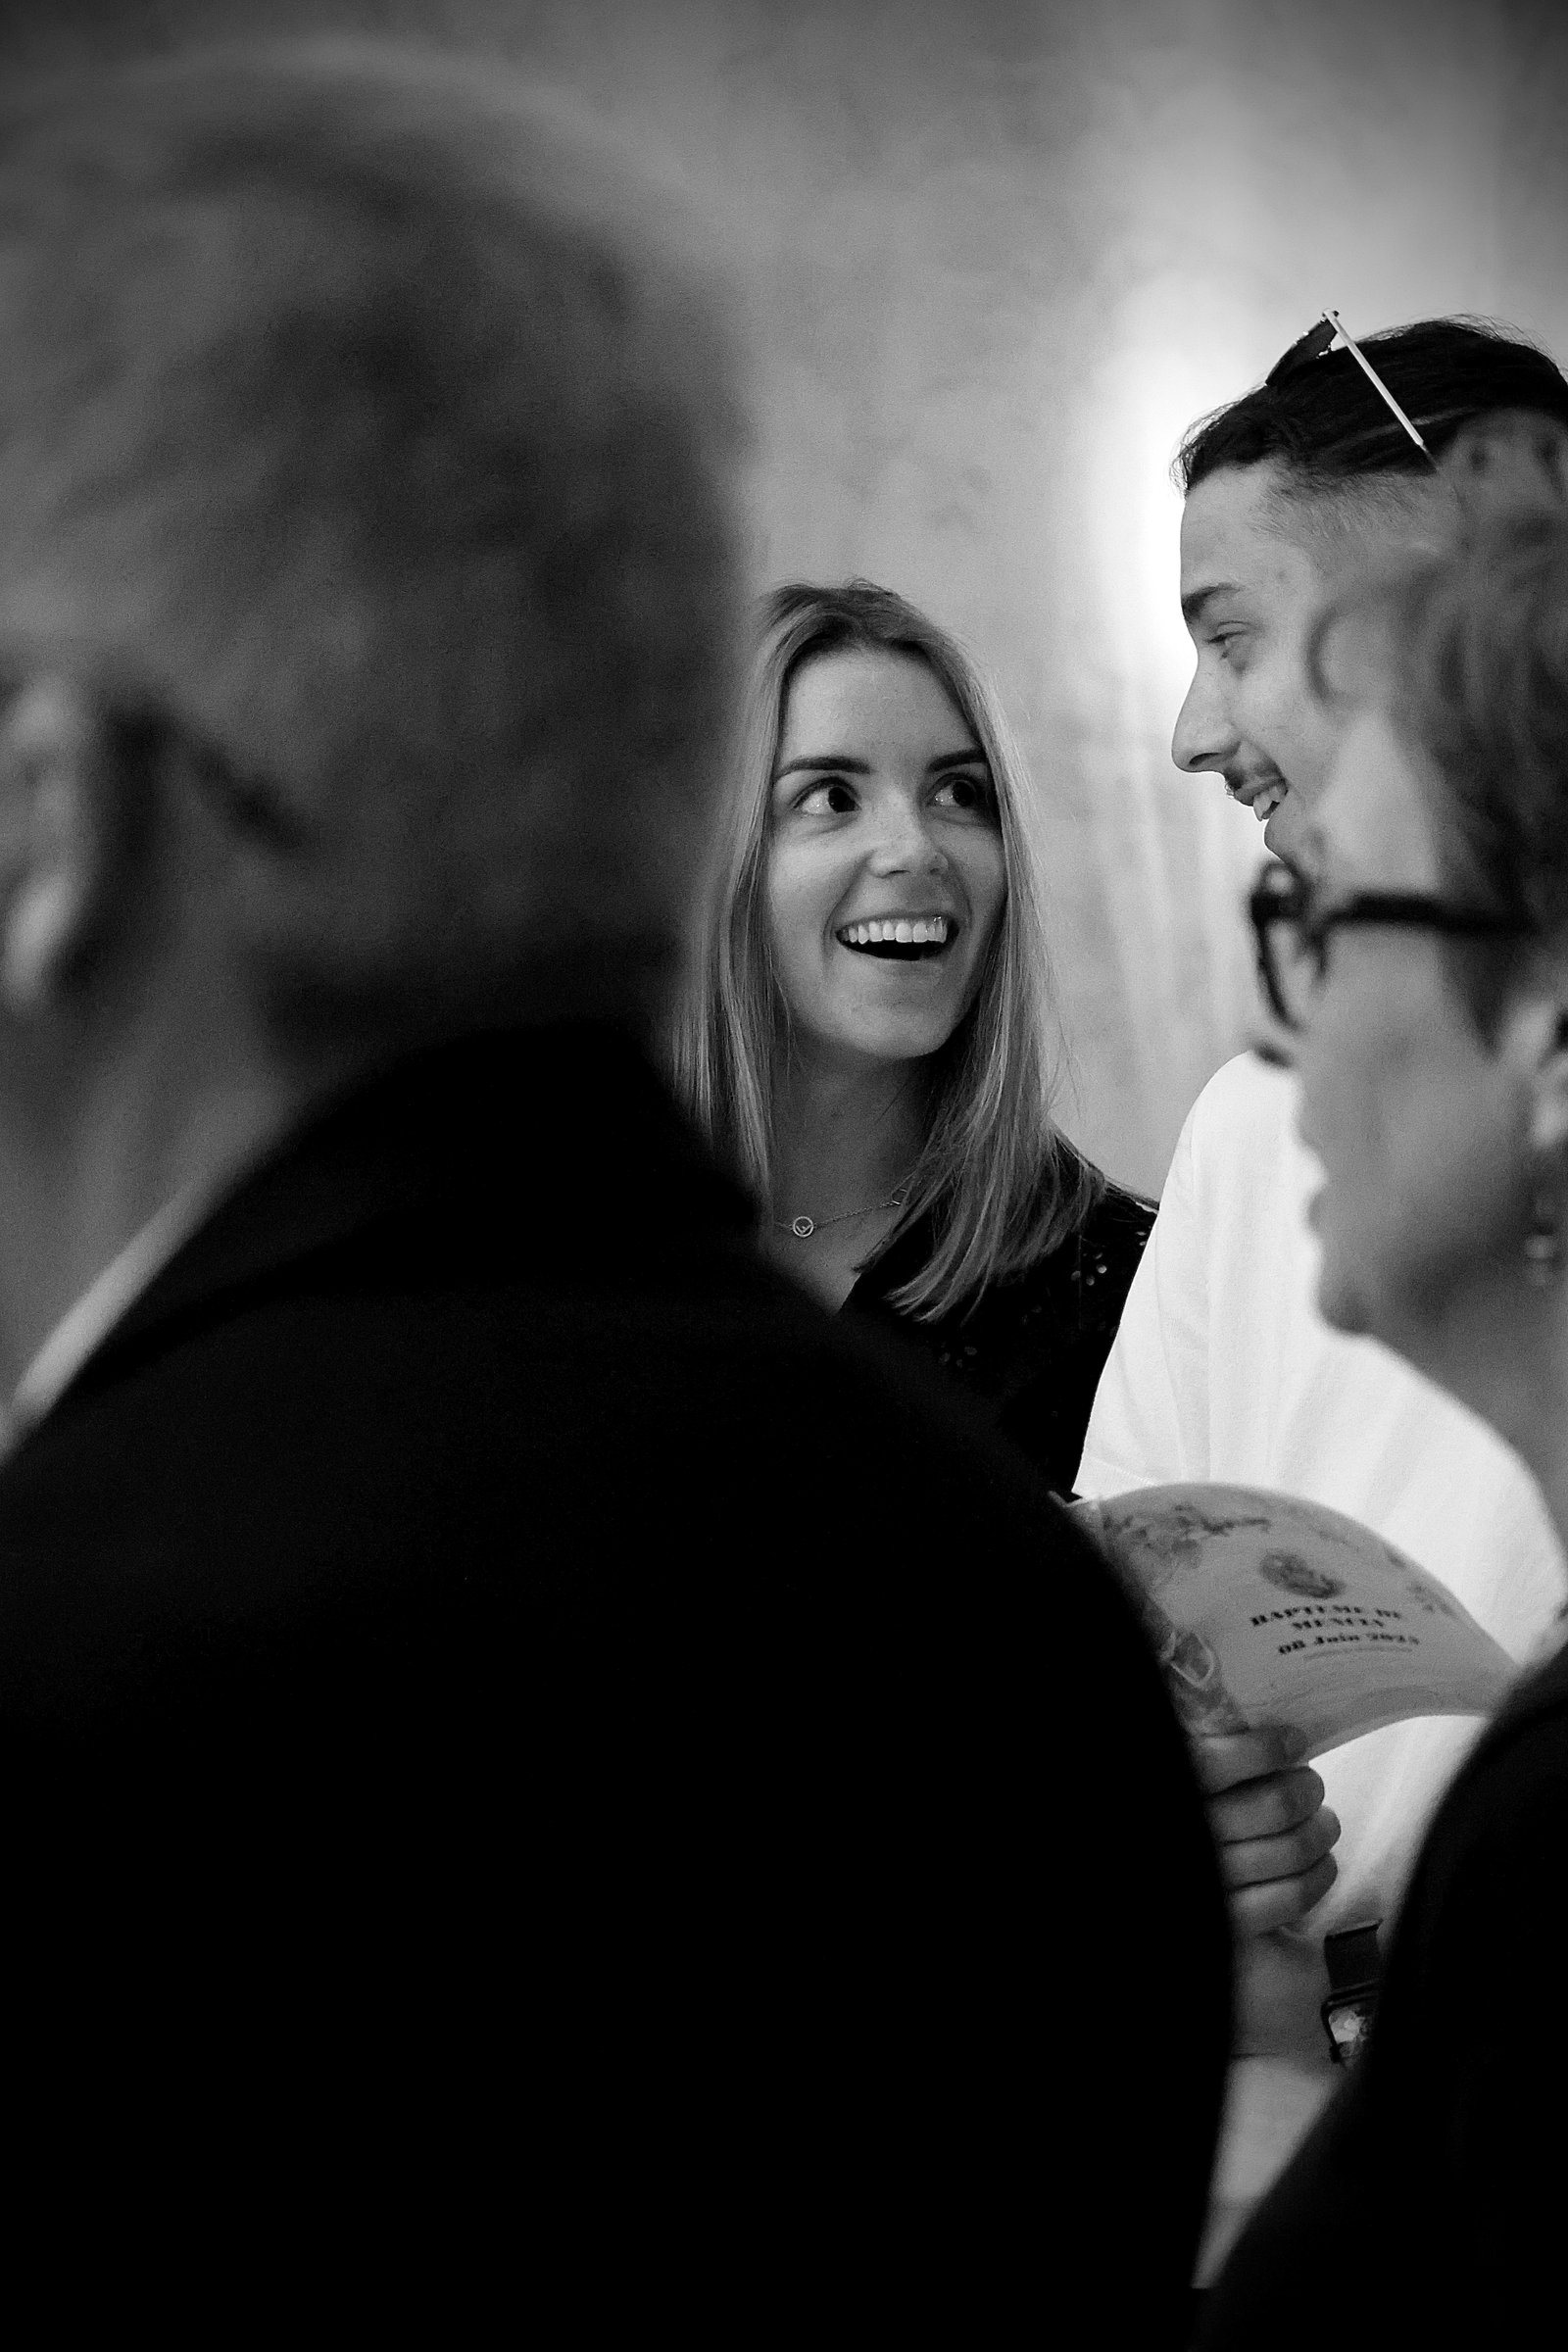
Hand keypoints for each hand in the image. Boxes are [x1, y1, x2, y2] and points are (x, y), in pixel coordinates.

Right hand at [1193, 1726, 1340, 1937]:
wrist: (1185, 1873)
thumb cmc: (1194, 1808)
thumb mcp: (1185, 1770)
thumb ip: (1207, 1752)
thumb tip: (1262, 1728)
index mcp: (1178, 1790)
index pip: (1216, 1764)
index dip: (1264, 1749)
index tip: (1294, 1740)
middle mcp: (1194, 1835)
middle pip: (1274, 1805)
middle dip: (1307, 1789)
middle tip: (1311, 1785)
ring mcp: (1214, 1881)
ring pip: (1293, 1850)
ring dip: (1321, 1830)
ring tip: (1322, 1821)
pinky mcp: (1234, 1922)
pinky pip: (1293, 1897)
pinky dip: (1319, 1876)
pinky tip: (1320, 1861)